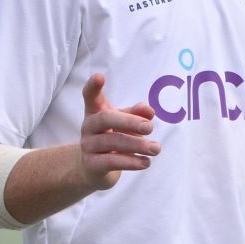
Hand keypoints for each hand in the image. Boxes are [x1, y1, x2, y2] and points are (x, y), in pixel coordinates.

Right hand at [78, 73, 159, 189]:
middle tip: (150, 127)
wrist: (93, 167)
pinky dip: (131, 162)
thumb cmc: (113, 137)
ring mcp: (88, 146)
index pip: (90, 96)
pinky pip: (112, 161)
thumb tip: (149, 110)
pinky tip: (146, 162)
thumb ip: (137, 114)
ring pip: (113, 142)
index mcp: (96, 111)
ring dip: (138, 145)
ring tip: (156, 148)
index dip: (93, 86)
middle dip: (130, 122)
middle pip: (106, 119)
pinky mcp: (91, 165)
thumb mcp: (125, 123)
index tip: (100, 76)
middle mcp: (88, 126)